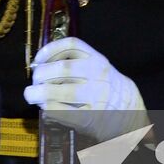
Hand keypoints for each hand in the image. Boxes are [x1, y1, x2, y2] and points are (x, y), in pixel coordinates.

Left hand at [23, 37, 148, 141]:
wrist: (130, 112)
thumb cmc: (106, 88)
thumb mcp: (97, 68)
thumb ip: (74, 63)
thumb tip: (39, 65)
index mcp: (98, 60)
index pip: (71, 45)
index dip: (49, 50)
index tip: (37, 60)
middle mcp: (97, 75)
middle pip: (62, 69)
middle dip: (41, 74)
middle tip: (33, 82)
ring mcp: (95, 97)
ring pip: (60, 92)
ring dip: (39, 94)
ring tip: (32, 95)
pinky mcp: (90, 117)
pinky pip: (62, 112)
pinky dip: (48, 109)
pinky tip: (45, 108)